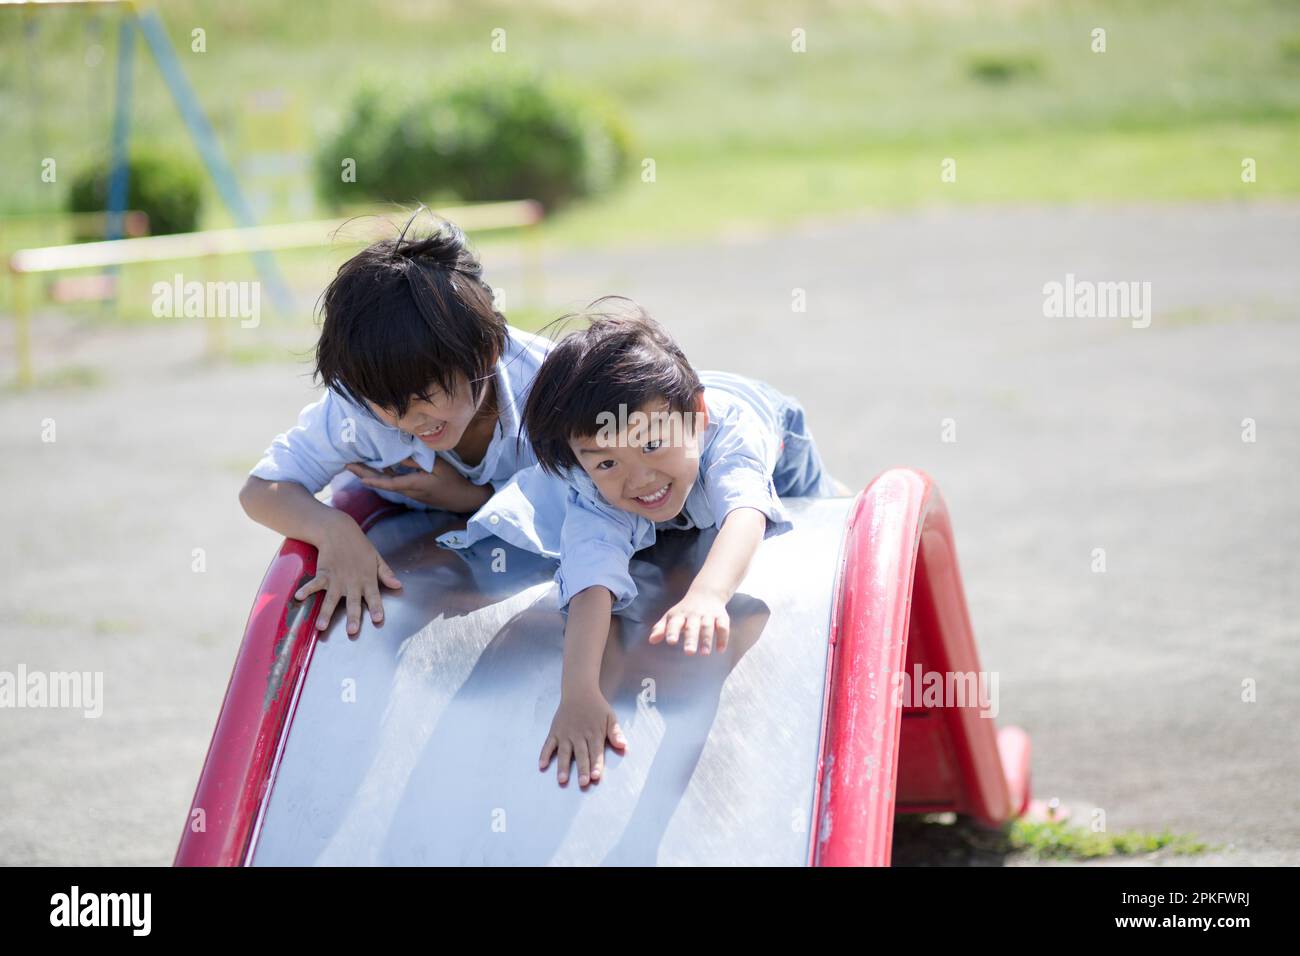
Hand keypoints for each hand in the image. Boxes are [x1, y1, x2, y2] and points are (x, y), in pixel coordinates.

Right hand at [294, 514, 401, 636]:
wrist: (339, 531)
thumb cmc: (359, 546)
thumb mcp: (376, 558)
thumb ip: (386, 573)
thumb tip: (398, 585)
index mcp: (367, 579)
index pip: (374, 596)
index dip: (376, 608)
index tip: (377, 619)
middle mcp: (352, 582)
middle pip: (353, 602)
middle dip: (353, 617)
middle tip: (352, 631)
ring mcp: (337, 579)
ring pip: (332, 598)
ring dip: (326, 612)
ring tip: (321, 626)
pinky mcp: (323, 573)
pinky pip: (315, 583)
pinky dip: (307, 590)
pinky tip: (298, 597)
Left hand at [346, 457, 489, 512]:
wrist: (463, 498)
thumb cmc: (453, 481)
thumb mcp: (438, 467)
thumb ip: (418, 462)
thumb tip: (399, 457)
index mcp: (415, 484)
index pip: (391, 483)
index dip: (374, 480)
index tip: (359, 476)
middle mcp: (409, 491)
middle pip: (383, 483)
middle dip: (364, 474)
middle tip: (347, 464)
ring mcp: (411, 492)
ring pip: (387, 483)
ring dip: (371, 474)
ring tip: (355, 465)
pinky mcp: (413, 491)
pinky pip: (394, 482)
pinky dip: (383, 475)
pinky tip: (376, 468)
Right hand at [539, 687, 626, 786]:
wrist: (579, 691)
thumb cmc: (597, 707)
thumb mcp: (610, 717)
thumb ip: (616, 733)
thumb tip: (623, 746)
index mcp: (594, 733)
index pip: (596, 752)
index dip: (596, 764)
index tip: (596, 777)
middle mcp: (579, 735)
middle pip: (581, 755)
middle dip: (582, 769)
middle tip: (583, 782)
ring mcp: (565, 734)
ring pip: (564, 752)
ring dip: (563, 766)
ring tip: (562, 779)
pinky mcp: (555, 731)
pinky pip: (548, 744)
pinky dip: (544, 754)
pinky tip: (542, 765)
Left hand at [648, 585, 729, 654]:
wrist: (706, 593)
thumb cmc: (685, 610)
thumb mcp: (671, 617)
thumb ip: (661, 629)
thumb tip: (651, 641)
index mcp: (679, 615)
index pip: (674, 623)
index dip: (672, 631)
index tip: (671, 642)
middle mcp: (694, 614)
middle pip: (692, 626)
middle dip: (691, 639)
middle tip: (689, 652)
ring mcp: (708, 615)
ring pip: (708, 626)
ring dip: (707, 640)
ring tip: (704, 653)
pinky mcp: (721, 616)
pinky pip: (723, 626)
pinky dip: (723, 638)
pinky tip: (720, 650)